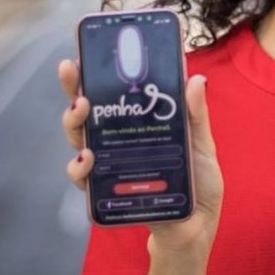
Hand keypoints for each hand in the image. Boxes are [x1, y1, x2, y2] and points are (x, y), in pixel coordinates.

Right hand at [57, 59, 223, 255]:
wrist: (196, 227)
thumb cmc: (198, 183)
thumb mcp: (201, 145)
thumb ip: (195, 115)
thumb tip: (196, 79)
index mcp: (138, 122)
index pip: (112, 91)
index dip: (94, 69)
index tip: (84, 47)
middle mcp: (117, 140)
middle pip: (87, 110)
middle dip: (73, 87)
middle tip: (72, 71)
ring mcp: (109, 164)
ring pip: (79, 138)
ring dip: (73, 121)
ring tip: (81, 109)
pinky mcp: (106, 192)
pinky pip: (84, 179)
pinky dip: (80, 167)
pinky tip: (87, 157)